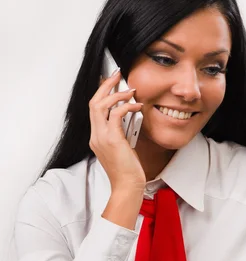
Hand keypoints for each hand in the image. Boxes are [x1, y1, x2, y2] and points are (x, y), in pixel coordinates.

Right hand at [89, 71, 144, 191]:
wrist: (127, 186)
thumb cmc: (128, 170)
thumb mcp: (123, 147)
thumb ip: (121, 132)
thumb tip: (130, 117)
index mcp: (96, 137)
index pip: (94, 108)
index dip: (102, 93)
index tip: (112, 82)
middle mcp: (95, 135)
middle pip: (94, 102)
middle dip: (106, 86)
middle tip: (118, 74)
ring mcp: (101, 137)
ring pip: (100, 106)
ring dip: (116, 94)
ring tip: (130, 90)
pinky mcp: (112, 139)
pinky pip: (116, 115)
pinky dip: (127, 107)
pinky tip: (137, 106)